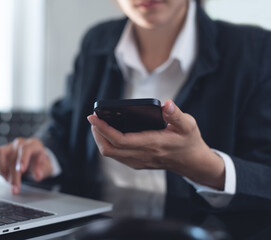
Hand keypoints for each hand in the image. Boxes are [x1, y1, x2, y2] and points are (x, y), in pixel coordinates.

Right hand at [0, 138, 52, 193]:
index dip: (23, 159)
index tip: (21, 171)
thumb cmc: (41, 162)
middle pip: (13, 157)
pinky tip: (4, 175)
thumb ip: (44, 171)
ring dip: (2, 168)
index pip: (26, 148)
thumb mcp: (48, 166)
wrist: (35, 157)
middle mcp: (20, 143)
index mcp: (33, 144)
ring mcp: (10, 146)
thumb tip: (37, 175)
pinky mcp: (2, 152)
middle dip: (13, 175)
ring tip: (8, 180)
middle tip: (15, 188)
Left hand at [88, 100, 224, 189]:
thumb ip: (176, 115)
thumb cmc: (189, 141)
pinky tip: (109, 133)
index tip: (93, 117)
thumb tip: (166, 104)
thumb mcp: (188, 125)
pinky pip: (116, 156)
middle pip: (109, 149)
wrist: (193, 162)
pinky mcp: (138, 163)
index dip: (103, 128)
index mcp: (152, 144)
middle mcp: (142, 155)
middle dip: (97, 133)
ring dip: (100, 139)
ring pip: (111, 154)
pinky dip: (108, 144)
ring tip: (98, 124)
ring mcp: (139, 161)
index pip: (120, 139)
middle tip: (93, 118)